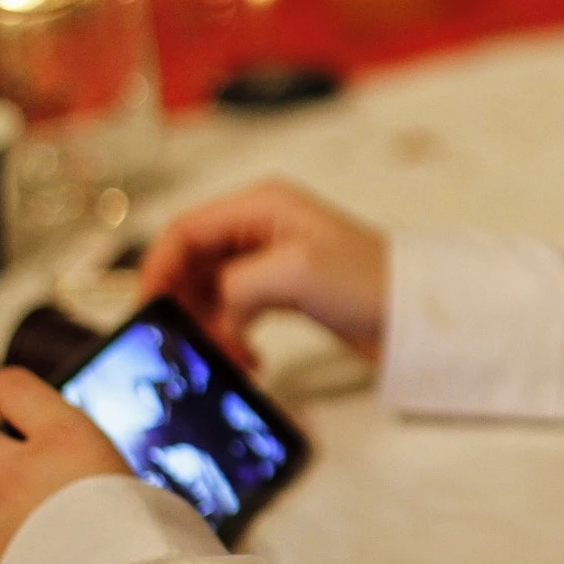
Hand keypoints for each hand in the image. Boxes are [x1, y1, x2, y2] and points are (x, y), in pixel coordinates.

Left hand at [0, 368, 130, 563]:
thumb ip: (94, 476)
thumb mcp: (137, 486)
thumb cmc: (150, 542)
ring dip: (23, 525)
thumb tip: (88, 481)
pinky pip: (7, 562)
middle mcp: (19, 479)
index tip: (19, 403)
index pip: (11, 386)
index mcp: (66, 443)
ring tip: (72, 547)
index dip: (12, 394)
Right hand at [140, 180, 388, 366]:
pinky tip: (247, 358)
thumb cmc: (370, 281)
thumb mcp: (294, 272)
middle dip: (184, 303)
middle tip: (186, 342)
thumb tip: (214, 312)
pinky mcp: (282, 289)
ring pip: (210, 291)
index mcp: (262, 205)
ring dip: (208, 325)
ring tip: (224, 355)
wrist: (414, 315)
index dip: (159, 267)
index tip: (149, 309)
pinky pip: (234, 310)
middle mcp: (262, 226)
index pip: (186, 230)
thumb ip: (237, 285)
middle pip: (192, 261)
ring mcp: (271, 259)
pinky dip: (230, 334)